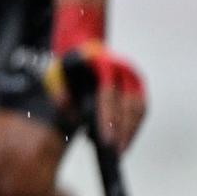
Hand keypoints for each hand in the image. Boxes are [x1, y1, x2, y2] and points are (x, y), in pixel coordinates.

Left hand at [50, 3, 146, 153]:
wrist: (81, 44)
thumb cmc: (67, 63)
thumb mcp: (55, 74)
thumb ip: (60, 93)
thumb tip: (73, 117)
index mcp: (102, 63)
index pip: (108, 96)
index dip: (107, 120)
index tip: (105, 141)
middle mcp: (123, 69)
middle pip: (128, 105)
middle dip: (122, 131)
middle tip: (114, 151)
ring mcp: (134, 76)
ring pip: (139, 109)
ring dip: (131, 131)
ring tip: (120, 150)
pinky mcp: (139, 85)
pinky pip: (141, 109)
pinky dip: (134, 125)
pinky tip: (124, 140)